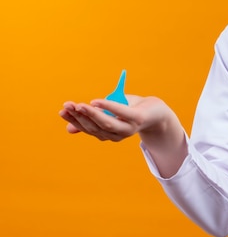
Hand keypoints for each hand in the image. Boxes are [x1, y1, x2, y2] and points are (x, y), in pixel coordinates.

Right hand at [59, 95, 174, 141]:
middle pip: (94, 127)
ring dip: (91, 114)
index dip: (74, 120)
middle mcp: (117, 135)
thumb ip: (92, 120)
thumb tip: (69, 130)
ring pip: (106, 123)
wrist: (156, 110)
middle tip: (68, 105)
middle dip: (79, 116)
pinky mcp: (138, 119)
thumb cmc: (131, 109)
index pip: (88, 128)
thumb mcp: (110, 112)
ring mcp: (128, 128)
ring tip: (80, 105)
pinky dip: (109, 107)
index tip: (62, 110)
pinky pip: (122, 113)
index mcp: (108, 134)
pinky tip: (97, 101)